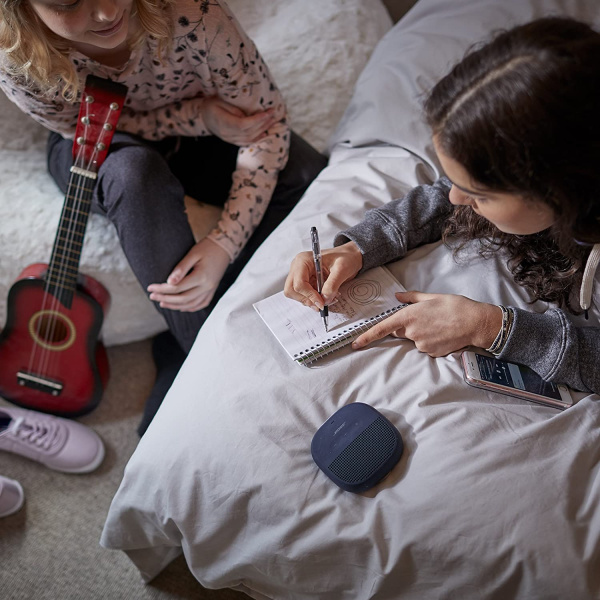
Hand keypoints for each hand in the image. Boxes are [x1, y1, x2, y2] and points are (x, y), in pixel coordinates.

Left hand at [147, 237, 230, 311]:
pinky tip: (180, 307)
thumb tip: (169, 282)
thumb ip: (181, 268)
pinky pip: (200, 304)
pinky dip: (189, 307)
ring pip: (191, 304)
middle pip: (183, 298)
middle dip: (165, 298)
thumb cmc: (207, 248)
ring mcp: (211, 290)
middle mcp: (207, 286)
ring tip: (162, 303)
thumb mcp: (192, 254)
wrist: (224, 248)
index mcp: (202, 276)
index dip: (162, 289)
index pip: (178, 287)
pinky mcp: (212, 291)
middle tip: (152, 296)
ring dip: (175, 306)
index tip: (150, 287)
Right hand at [203, 97, 276, 145]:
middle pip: (249, 132)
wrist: (202, 116)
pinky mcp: (232, 141)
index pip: (243, 124)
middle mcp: (227, 134)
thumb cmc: (211, 104)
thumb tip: (247, 116)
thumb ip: (233, 108)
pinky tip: (264, 132)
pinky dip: (257, 138)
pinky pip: (246, 142)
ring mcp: (230, 139)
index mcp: (223, 123)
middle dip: (263, 123)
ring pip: (249, 138)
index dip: (257, 119)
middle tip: (273, 114)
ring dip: (263, 129)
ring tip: (272, 121)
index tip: (268, 112)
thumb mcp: (219, 101)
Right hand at [284, 241, 362, 310]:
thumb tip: (324, 299)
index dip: (310, 296)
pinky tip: (326, 296)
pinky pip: (304, 295)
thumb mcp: (342, 269)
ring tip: (328, 298)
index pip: (299, 283)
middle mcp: (298, 267)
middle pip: (291, 290)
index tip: (322, 303)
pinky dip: (314, 300)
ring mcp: (300, 275)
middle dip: (306, 299)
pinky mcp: (305, 282)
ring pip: (296, 295)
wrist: (350, 257)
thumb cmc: (346, 257)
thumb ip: (332, 285)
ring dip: (311, 301)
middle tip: (321, 304)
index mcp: (303, 260)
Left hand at [352, 291, 502, 356]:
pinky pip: (425, 347)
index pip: (382, 328)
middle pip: (400, 331)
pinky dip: (431, 340)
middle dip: (408, 326)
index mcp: (409, 316)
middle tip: (427, 317)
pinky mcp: (432, 353)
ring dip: (421, 333)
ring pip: (414, 339)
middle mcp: (412, 332)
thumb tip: (397, 296)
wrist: (476, 322)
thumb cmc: (454, 306)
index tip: (355, 344)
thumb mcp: (431, 297)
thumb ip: (411, 298)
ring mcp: (422, 344)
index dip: (367, 337)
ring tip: (439, 324)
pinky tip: (443, 333)